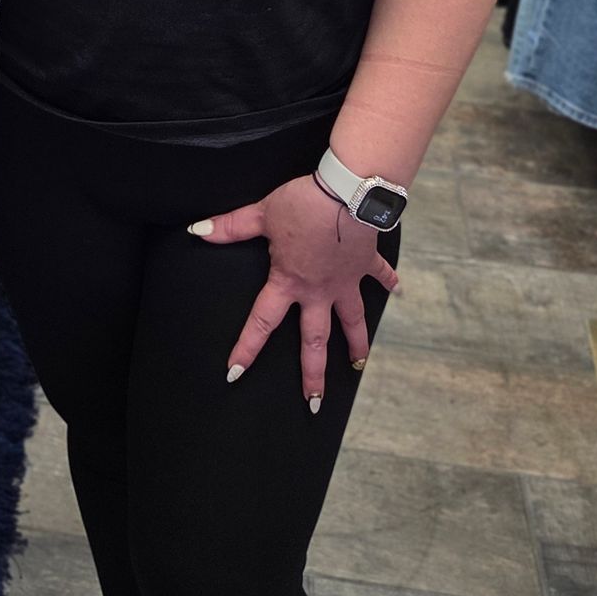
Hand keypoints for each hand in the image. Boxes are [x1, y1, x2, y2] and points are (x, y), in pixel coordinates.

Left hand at [191, 172, 397, 411]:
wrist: (346, 193)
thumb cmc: (302, 204)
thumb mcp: (262, 214)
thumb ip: (231, 226)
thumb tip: (198, 231)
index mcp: (289, 282)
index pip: (262, 322)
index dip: (246, 347)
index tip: (236, 373)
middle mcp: (318, 291)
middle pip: (315, 340)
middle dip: (314, 374)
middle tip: (315, 402)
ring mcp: (345, 281)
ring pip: (352, 321)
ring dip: (357, 343)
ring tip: (358, 365)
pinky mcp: (365, 263)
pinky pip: (379, 277)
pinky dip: (389, 283)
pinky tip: (398, 292)